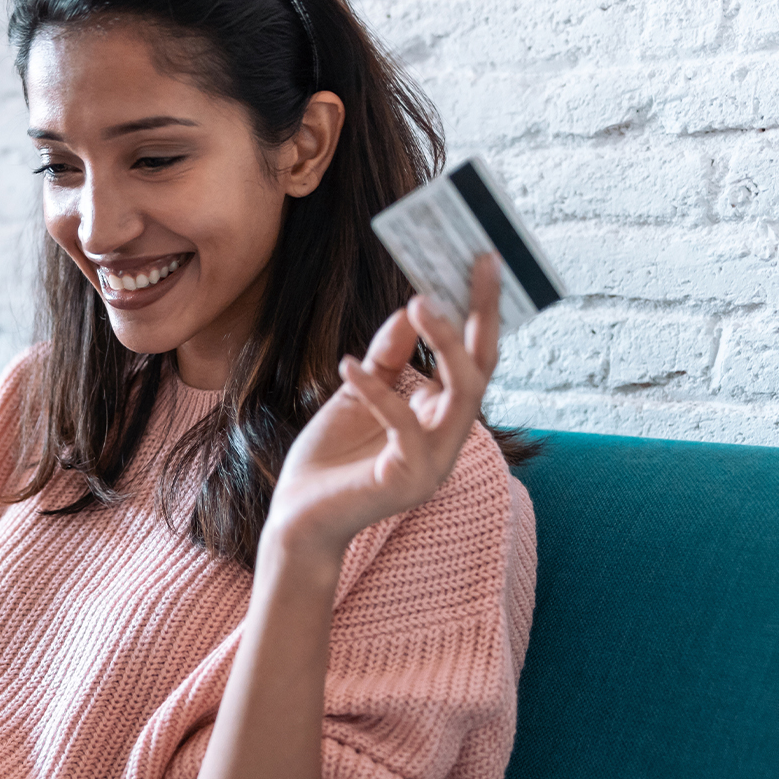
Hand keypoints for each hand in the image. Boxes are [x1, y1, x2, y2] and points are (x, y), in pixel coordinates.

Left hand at [265, 254, 502, 556]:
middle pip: (481, 368)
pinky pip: (403, 425)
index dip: (481, 312)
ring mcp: (434, 462)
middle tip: (476, 263)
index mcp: (441, 417)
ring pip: (461, 394)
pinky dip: (376, 390)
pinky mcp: (407, 480)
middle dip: (482, 314)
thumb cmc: (330, 458)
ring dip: (444, 342)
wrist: (297, 518)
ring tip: (420, 301)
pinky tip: (347, 364)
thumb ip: (386, 357)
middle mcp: (449, 439)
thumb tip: (409, 307)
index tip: (480, 261)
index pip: (475, 359)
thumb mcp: (357, 392)